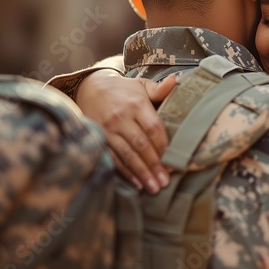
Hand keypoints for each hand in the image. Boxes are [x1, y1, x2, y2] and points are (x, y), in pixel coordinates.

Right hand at [74, 71, 176, 193]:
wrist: (90, 87)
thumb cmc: (123, 90)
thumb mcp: (141, 85)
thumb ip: (160, 89)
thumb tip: (177, 80)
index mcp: (136, 104)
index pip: (154, 128)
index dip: (164, 146)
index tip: (173, 161)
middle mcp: (122, 117)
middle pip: (141, 145)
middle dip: (154, 165)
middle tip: (165, 182)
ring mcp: (108, 129)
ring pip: (127, 154)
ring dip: (141, 172)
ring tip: (153, 187)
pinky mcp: (99, 137)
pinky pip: (113, 158)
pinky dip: (124, 172)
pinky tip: (136, 183)